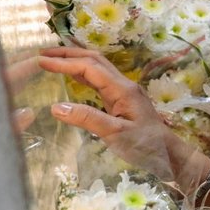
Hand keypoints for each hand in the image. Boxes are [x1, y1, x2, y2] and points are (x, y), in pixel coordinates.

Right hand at [37, 46, 190, 182]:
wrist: (169, 154)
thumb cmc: (146, 145)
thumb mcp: (116, 134)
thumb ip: (88, 119)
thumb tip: (56, 107)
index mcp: (122, 90)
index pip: (90, 68)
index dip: (65, 63)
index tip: (40, 61)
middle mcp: (124, 85)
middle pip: (95, 60)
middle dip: (69, 54)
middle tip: (42, 54)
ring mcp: (124, 92)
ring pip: (99, 68)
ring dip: (76, 61)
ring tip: (53, 60)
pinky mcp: (123, 101)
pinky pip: (101, 80)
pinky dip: (84, 74)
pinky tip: (73, 76)